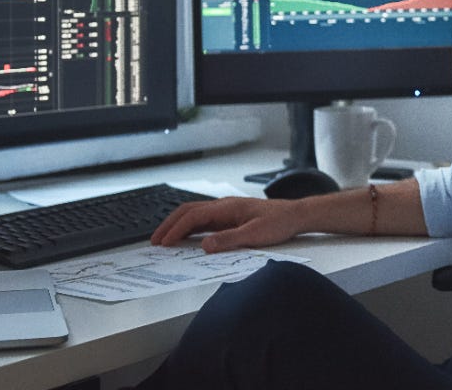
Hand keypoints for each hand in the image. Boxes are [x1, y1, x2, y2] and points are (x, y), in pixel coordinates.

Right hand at [150, 196, 302, 252]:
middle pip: (188, 211)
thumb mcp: (255, 235)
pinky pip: (204, 220)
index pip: (193, 216)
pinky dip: (191, 228)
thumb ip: (229, 240)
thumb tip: (205, 246)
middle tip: (155, 241)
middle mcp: (224, 206)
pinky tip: (187, 238)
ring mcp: (227, 210)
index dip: (176, 229)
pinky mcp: (231, 217)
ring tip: (165, 240)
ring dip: (178, 225)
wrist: (296, 215)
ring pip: (195, 214)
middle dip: (169, 225)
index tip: (164, 242)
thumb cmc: (279, 222)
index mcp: (227, 207)